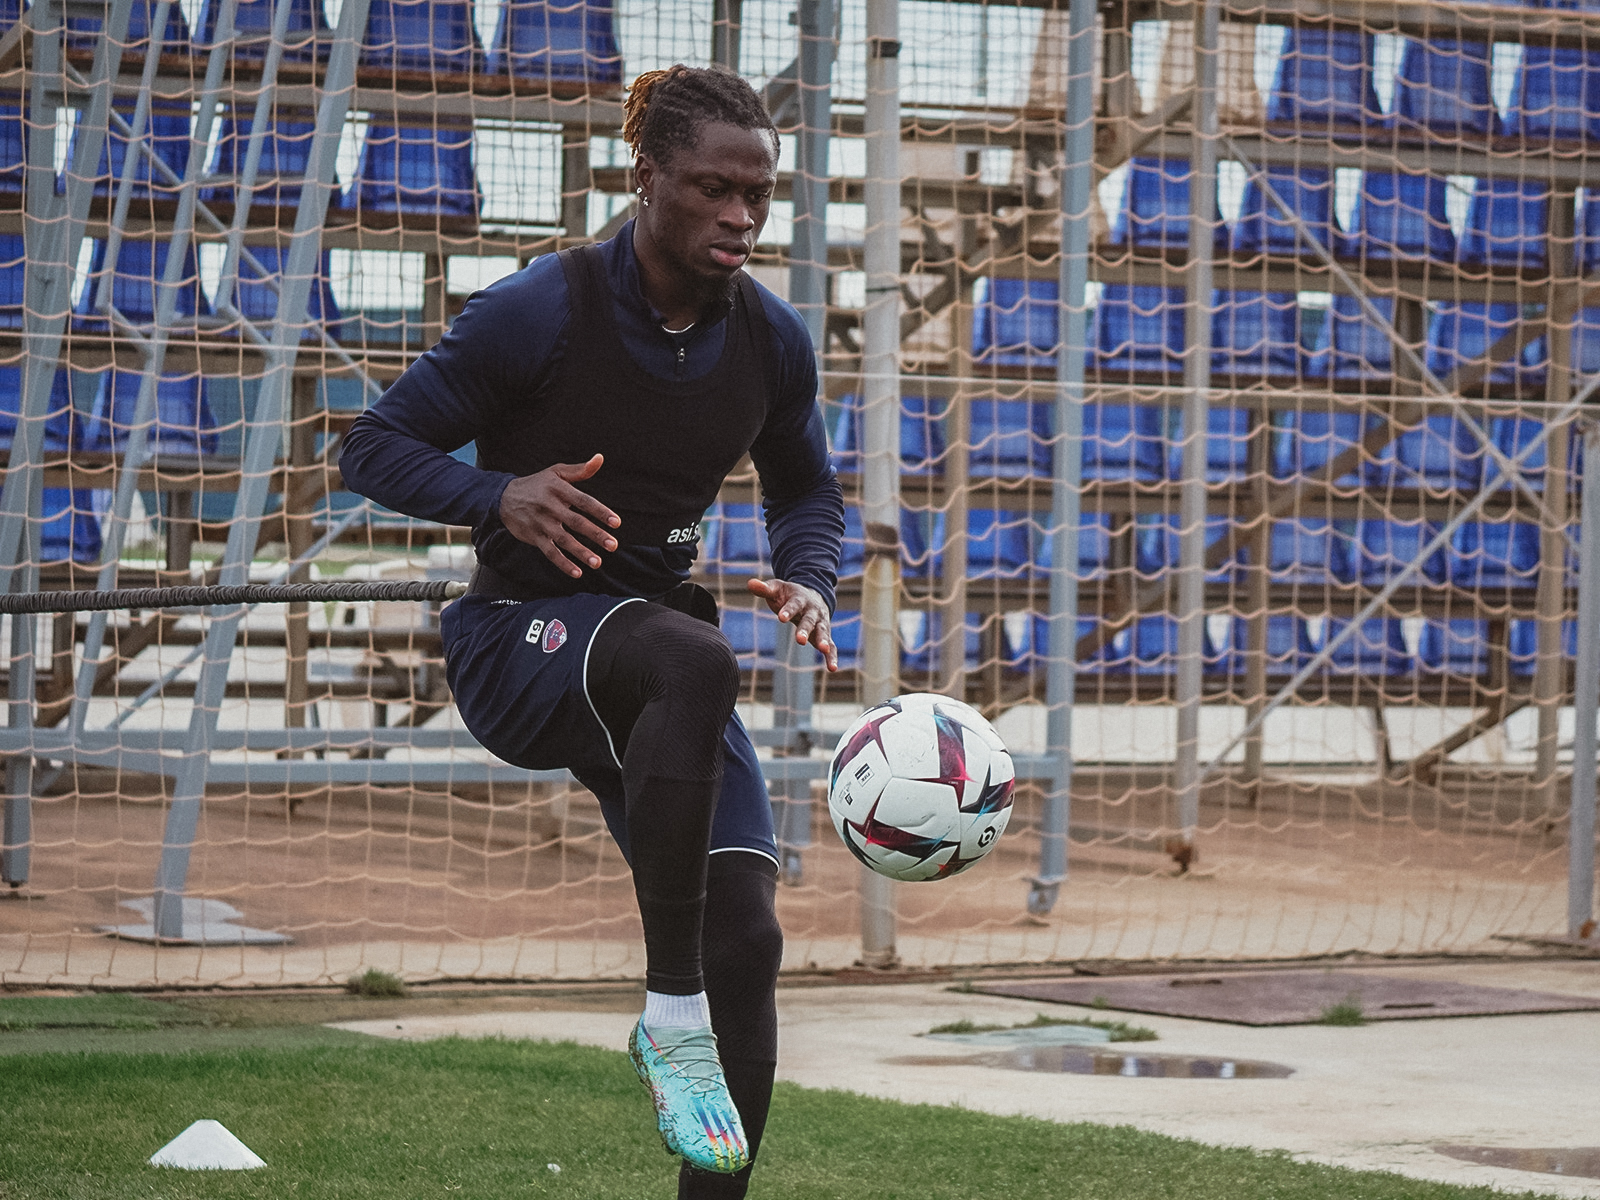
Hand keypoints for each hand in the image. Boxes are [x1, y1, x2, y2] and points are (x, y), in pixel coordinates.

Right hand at [498, 454, 620, 579]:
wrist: (504, 497)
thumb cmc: (537, 484)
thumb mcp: (556, 472)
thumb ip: (580, 470)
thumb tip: (600, 459)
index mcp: (559, 490)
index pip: (584, 501)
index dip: (600, 512)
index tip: (616, 523)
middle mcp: (550, 506)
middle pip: (576, 522)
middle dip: (596, 535)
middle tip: (613, 545)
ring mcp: (541, 523)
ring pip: (563, 540)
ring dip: (581, 552)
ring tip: (598, 562)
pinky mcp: (534, 537)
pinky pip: (550, 552)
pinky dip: (563, 563)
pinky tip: (577, 572)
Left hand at [747, 577, 837, 671]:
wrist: (812, 595)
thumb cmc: (789, 594)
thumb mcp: (777, 588)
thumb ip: (764, 589)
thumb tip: (750, 583)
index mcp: (800, 598)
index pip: (794, 604)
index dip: (788, 610)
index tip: (781, 617)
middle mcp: (813, 611)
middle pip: (809, 620)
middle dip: (805, 629)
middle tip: (799, 640)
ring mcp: (821, 623)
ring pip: (823, 632)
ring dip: (823, 640)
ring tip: (823, 649)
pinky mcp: (824, 635)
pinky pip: (831, 646)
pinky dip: (832, 656)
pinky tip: (832, 668)